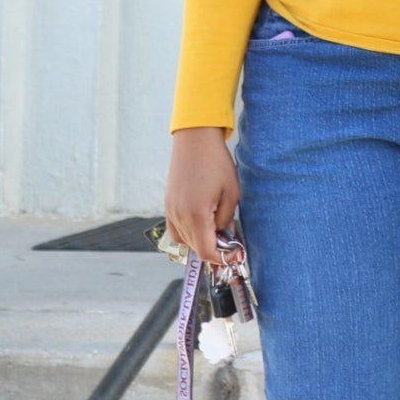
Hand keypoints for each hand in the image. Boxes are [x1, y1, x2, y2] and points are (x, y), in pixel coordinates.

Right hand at [164, 128, 239, 261]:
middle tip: (229, 244)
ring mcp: (170, 210)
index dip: (219, 259)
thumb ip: (227, 219)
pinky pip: (175, 229)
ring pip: (184, 240)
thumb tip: (225, 237)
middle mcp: (179, 216)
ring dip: (200, 242)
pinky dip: (188, 233)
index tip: (232, 257)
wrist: (195, 140)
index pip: (205, 251)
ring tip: (217, 231)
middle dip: (212, 250)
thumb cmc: (216, 164)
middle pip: (194, 248)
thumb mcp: (231, 192)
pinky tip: (202, 224)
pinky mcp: (167, 205)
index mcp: (196, 215)